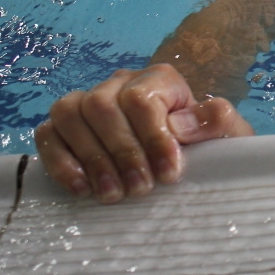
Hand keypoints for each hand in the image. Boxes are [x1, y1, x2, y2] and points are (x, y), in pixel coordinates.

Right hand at [34, 63, 252, 203]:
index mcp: (159, 79)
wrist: (188, 163)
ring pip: (69, 113)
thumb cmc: (207, 146)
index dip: (152, 137)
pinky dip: (60, 161)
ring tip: (114, 194)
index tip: (169, 173)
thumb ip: (216, 121)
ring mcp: (88, 102)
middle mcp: (119, 83)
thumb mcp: (226, 135)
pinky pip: (48, 133)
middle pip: (101, 105)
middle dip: (121, 153)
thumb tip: (178, 124)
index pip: (140, 98)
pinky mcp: (64, 127)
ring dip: (91, 158)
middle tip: (140, 189)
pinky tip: (82, 189)